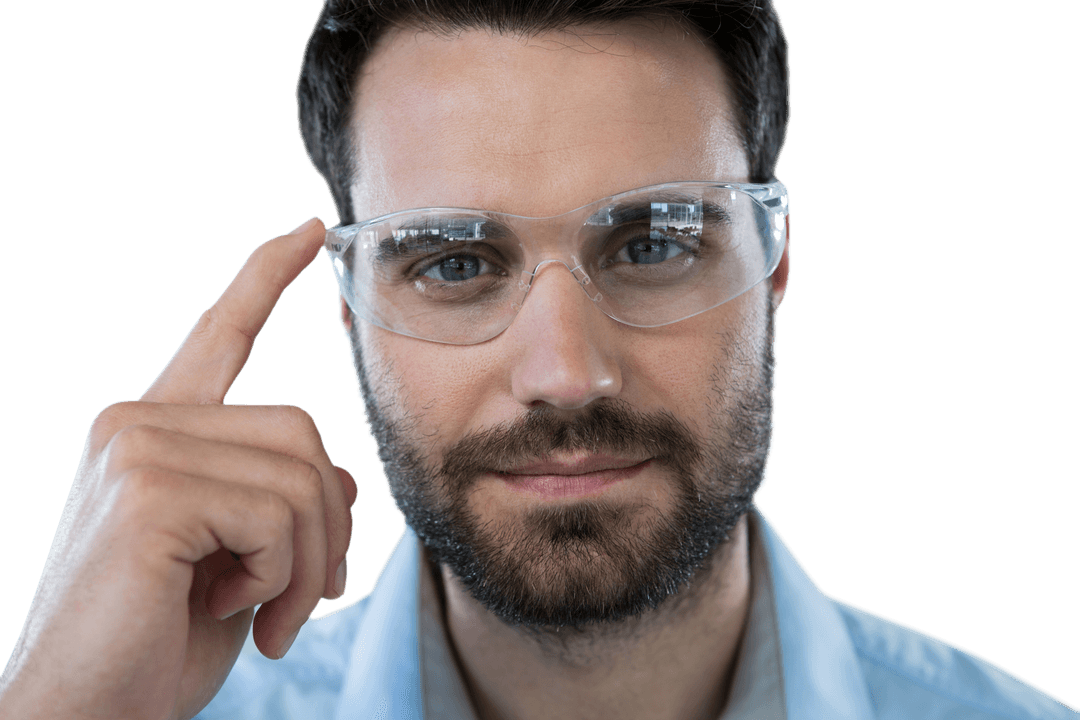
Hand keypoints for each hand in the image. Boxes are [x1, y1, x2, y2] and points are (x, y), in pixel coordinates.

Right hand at [0, 217, 357, 719]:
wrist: (85, 713)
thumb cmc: (159, 641)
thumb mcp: (244, 561)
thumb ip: (284, 501)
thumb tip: (341, 474)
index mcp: (157, 429)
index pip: (220, 333)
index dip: (268, 279)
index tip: (310, 233)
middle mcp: (139, 421)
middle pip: (304, 431)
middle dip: (326, 524)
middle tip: (300, 597)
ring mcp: (137, 448)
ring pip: (302, 473)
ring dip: (309, 560)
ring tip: (269, 613)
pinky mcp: (148, 491)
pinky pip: (277, 513)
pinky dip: (284, 574)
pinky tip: (239, 609)